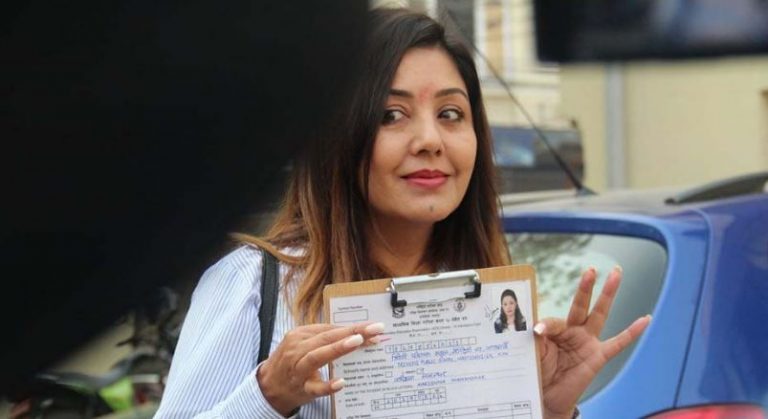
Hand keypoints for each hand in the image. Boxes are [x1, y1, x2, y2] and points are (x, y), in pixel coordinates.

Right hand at [257, 321, 384, 415]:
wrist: (268, 386)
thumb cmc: (292, 362)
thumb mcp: (303, 345)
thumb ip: (325, 340)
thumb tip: (357, 335)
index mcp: (300, 335)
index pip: (330, 328)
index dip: (352, 327)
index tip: (373, 327)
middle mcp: (297, 349)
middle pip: (326, 338)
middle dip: (351, 332)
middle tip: (374, 330)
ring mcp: (298, 369)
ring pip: (317, 356)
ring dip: (338, 348)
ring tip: (358, 342)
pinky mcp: (301, 388)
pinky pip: (314, 387)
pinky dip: (327, 385)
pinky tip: (341, 382)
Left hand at [536, 266, 650, 418]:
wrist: (547, 397)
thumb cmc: (537, 372)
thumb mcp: (534, 354)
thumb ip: (536, 340)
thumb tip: (535, 327)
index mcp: (555, 329)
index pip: (553, 321)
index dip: (545, 325)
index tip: (536, 331)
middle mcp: (573, 331)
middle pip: (581, 304)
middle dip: (586, 287)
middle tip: (590, 269)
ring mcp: (588, 342)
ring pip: (600, 314)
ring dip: (608, 294)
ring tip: (617, 273)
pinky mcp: (599, 357)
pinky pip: (618, 343)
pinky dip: (633, 332)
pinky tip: (645, 318)